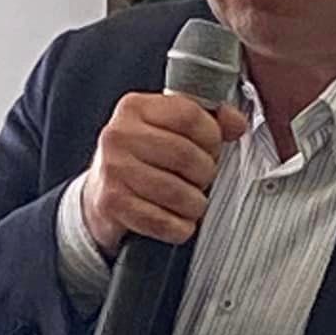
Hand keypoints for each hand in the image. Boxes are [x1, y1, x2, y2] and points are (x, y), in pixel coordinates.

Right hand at [82, 92, 245, 255]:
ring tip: (191, 202)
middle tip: (201, 179)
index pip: (189, 116)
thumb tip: (236, 124)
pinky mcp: (112, 203)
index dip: (211, 136)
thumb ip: (206, 121)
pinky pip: (163, 221)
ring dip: (195, 204)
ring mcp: (114, 170)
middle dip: (205, 173)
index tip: (212, 147)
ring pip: (179, 193)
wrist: (100, 193)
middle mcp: (119, 135)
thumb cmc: (140, 158)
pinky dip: (179, 227)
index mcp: (135, 108)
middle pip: (187, 156)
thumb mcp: (168, 128)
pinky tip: (176, 220)